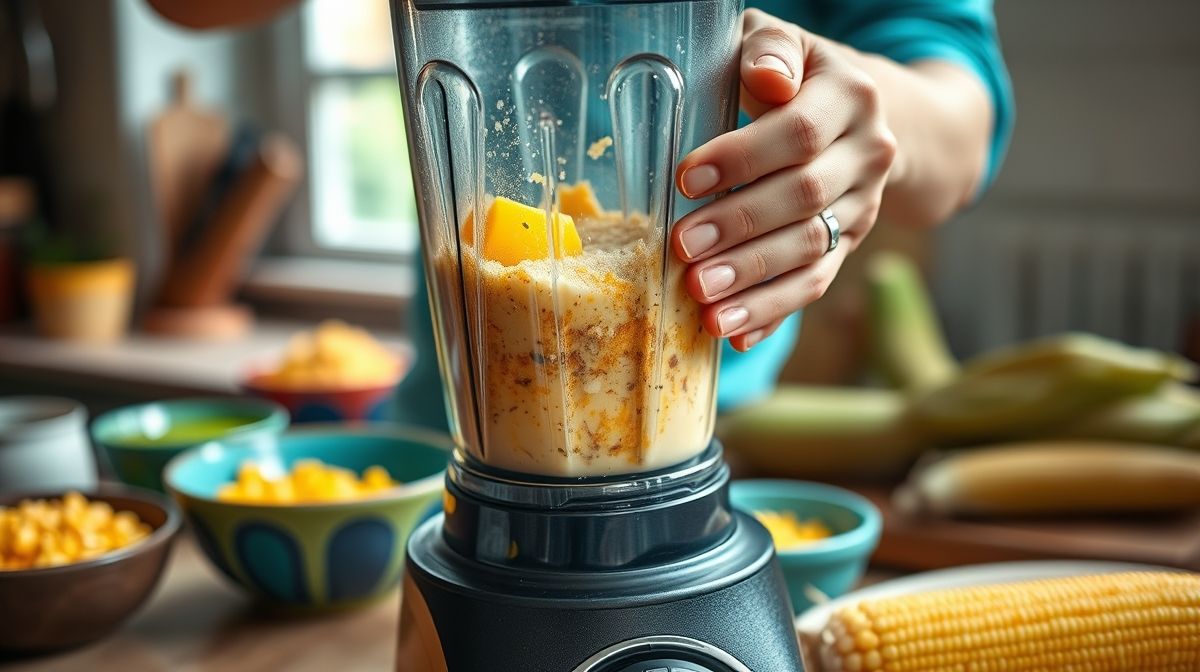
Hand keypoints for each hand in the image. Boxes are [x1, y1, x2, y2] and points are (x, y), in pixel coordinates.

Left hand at [672, 9, 896, 351]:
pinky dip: (772, 311)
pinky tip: (733, 332)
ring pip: (811, 252)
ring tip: (704, 303)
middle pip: (804, 199)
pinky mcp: (849, 245)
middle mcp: (867, 154)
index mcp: (850, 97)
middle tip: (684, 248)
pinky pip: (815, 284)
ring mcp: (863, 206)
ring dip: (754, 282)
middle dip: (740, 227)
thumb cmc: (799, 74)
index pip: (799, 134)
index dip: (742, 158)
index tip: (687, 179)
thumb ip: (769, 49)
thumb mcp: (786, 43)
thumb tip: (766, 77)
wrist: (869, 114)